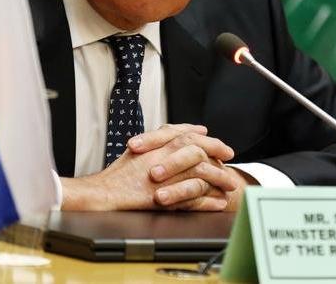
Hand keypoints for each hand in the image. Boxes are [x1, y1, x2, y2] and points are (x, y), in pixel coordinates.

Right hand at [60, 124, 236, 210]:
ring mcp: (168, 177)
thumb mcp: (139, 149)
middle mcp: (165, 156)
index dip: (204, 136)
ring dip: (219, 178)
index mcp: (159, 144)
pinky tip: (218, 204)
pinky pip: (195, 199)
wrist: (105, 193)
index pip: (188, 134)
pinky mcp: (168, 196)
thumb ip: (158, 139)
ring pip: (202, 174)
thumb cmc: (118, 174)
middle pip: (199, 149)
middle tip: (230, 155)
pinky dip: (209, 202)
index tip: (215, 139)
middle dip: (217, 152)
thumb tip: (174, 132)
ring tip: (230, 185)